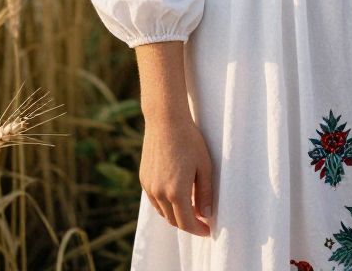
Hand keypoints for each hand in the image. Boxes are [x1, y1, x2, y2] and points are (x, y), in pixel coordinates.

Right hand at [138, 113, 213, 235]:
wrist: (165, 120)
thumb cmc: (189, 140)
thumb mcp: (204, 166)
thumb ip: (206, 193)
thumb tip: (207, 214)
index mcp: (176, 192)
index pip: (187, 223)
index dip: (198, 230)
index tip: (208, 230)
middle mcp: (159, 194)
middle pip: (174, 221)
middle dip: (188, 224)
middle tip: (201, 220)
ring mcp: (149, 187)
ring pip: (163, 212)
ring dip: (176, 215)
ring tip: (190, 208)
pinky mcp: (143, 179)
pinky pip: (155, 200)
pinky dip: (165, 205)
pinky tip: (175, 196)